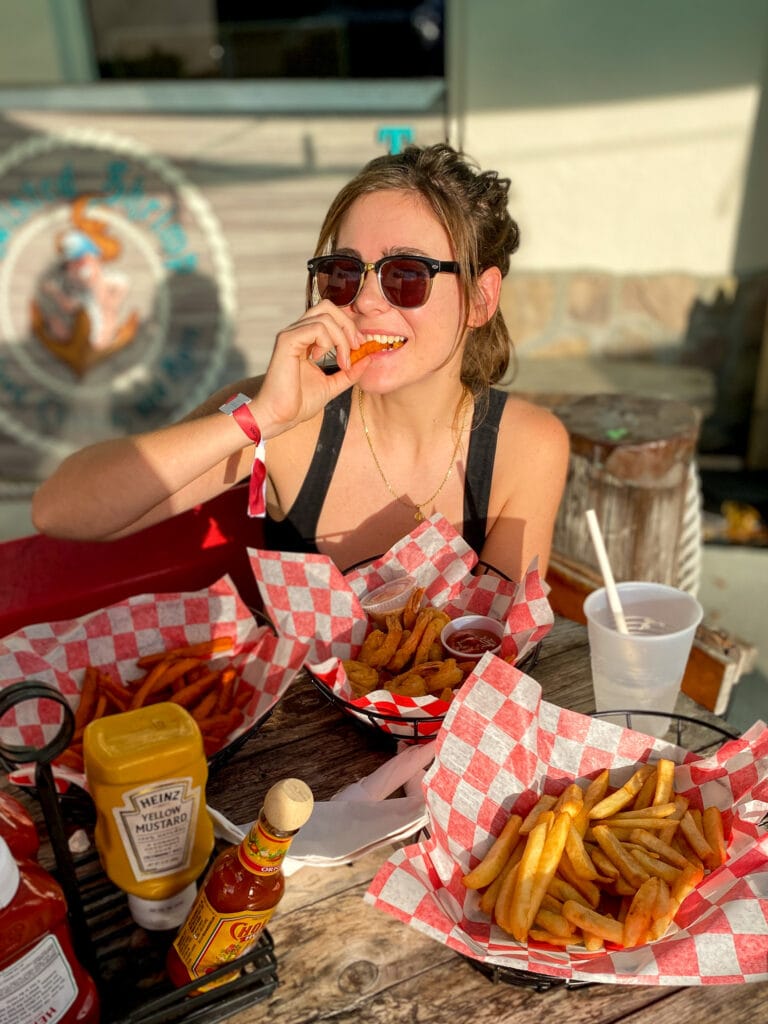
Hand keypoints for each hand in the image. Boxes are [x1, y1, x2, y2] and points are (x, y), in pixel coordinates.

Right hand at [255, 300, 367, 436]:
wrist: (280, 416)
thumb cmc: (299, 402)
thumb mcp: (333, 385)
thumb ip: (350, 372)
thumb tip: (369, 358)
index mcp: (306, 339)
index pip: (330, 315)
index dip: (348, 326)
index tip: (359, 347)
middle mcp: (297, 332)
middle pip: (328, 307)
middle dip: (348, 325)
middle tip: (357, 346)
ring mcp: (290, 334)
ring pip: (325, 316)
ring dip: (341, 339)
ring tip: (342, 362)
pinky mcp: (287, 341)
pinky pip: (316, 328)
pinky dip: (328, 342)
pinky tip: (323, 360)